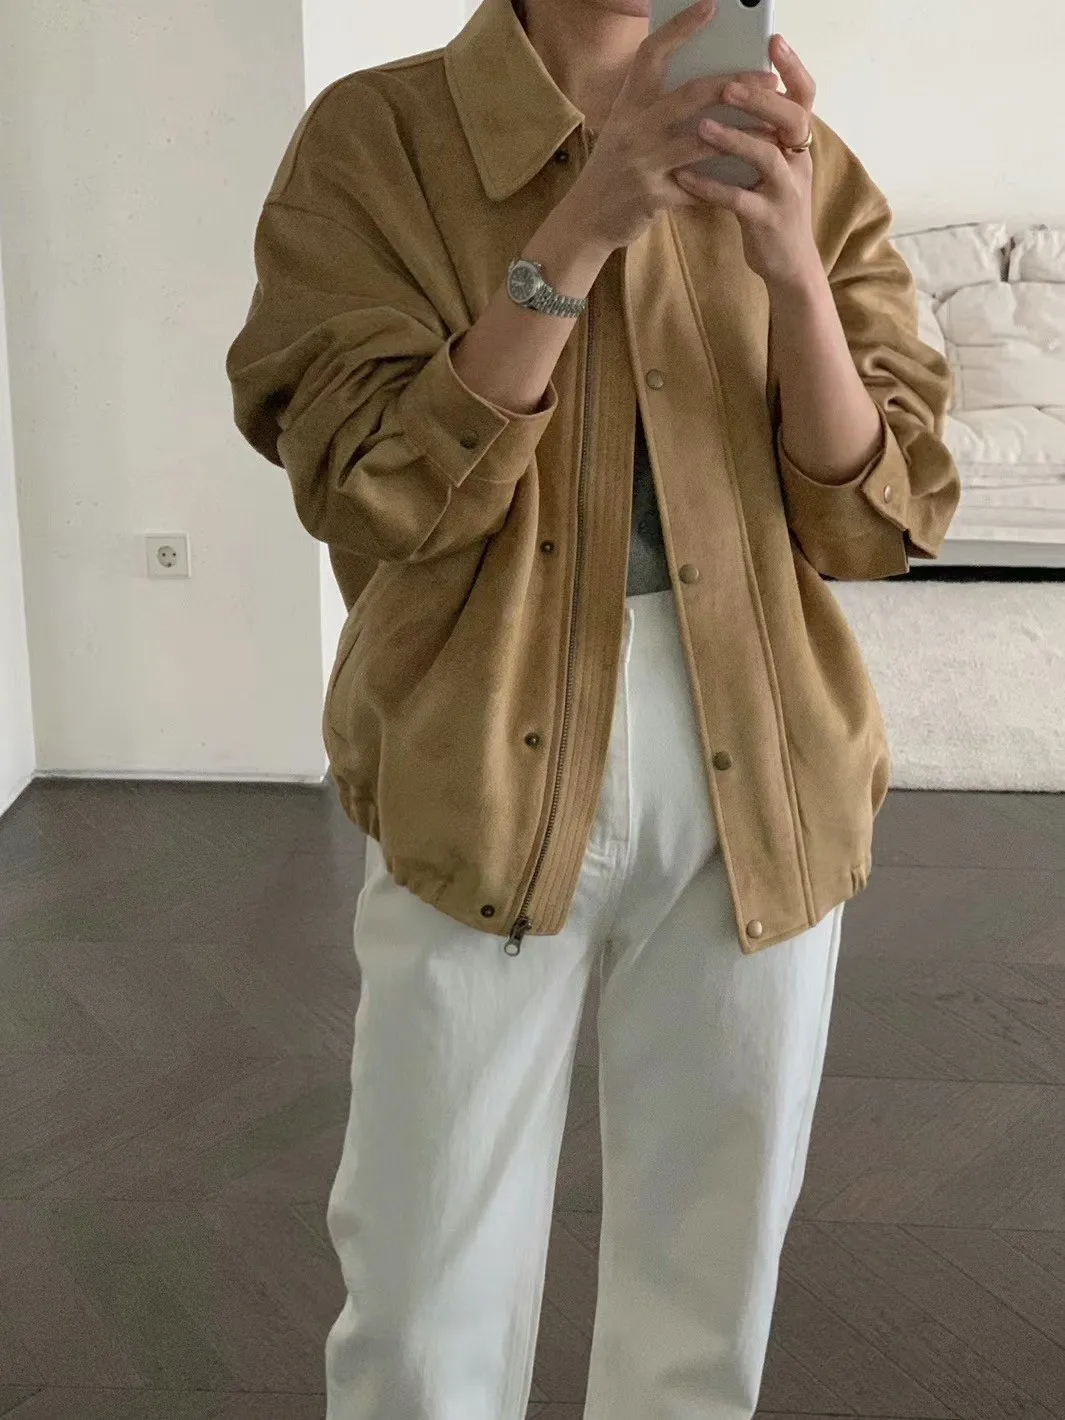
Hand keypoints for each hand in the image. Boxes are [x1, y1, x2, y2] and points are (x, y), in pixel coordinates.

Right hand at [563, 0, 779, 254]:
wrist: (585, 219)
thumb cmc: (612, 170)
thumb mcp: (624, 130)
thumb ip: (654, 108)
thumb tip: (703, 86)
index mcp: (628, 105)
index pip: (652, 54)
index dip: (680, 28)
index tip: (710, 7)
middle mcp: (633, 129)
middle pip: (689, 95)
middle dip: (733, 85)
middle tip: (767, 79)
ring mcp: (642, 163)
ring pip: (701, 142)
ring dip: (742, 136)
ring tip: (772, 130)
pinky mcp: (653, 196)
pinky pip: (699, 187)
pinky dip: (725, 182)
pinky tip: (750, 175)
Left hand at [673, 35, 822, 291]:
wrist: (788, 266)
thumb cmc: (770, 209)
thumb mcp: (769, 169)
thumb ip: (756, 137)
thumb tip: (722, 98)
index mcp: (797, 145)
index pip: (804, 97)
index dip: (793, 68)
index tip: (773, 41)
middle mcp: (797, 162)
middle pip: (791, 119)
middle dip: (760, 99)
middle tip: (728, 84)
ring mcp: (786, 192)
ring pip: (766, 156)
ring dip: (734, 138)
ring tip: (702, 126)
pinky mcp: (767, 221)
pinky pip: (738, 200)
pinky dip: (710, 187)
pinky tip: (686, 177)